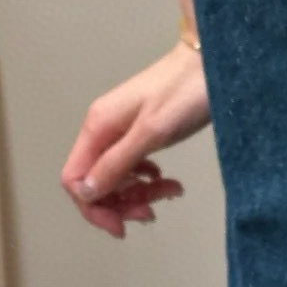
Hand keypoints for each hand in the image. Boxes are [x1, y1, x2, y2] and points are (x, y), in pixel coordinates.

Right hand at [60, 41, 210, 238]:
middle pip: (95, 182)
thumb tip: (86, 193)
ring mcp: (122, 129)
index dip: (93, 208)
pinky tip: (166, 180)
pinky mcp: (141, 130)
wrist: (212, 60)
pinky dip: (148, 179)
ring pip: (116, 176)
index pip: (75, 180)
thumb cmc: (184, 94)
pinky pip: (133, 164)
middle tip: (153, 211)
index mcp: (98, 128)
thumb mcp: (151, 132)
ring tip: (171, 191)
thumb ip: (117, 163)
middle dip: (120, 203)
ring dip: (139, 193)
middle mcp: (103, 129)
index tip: (123, 225)